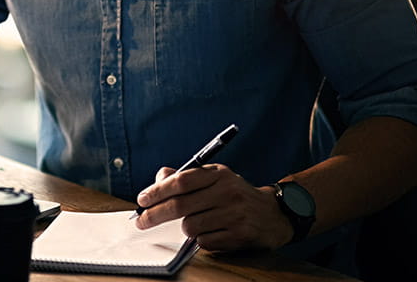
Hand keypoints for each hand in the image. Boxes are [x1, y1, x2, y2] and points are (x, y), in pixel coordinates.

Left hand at [134, 163, 292, 251]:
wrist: (274, 214)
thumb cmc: (236, 195)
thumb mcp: (215, 178)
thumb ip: (187, 177)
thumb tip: (159, 179)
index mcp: (218, 174)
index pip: (181, 181)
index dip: (157, 191)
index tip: (142, 200)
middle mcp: (227, 192)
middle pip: (180, 205)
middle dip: (155, 214)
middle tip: (141, 221)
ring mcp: (234, 214)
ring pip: (190, 226)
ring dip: (186, 228)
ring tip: (198, 222)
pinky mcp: (240, 235)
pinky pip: (205, 241)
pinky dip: (202, 239)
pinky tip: (213, 232)